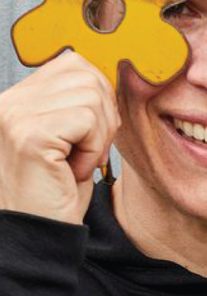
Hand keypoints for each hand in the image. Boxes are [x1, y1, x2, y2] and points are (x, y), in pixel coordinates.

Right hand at [0, 52, 119, 224]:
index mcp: (18, 98)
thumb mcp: (71, 138)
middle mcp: (9, 101)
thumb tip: (109, 73)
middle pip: (86, 75)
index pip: (73, 63)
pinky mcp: (29, 134)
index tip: (90, 135)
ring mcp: (15, 115)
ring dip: (98, 136)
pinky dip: (93, 148)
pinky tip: (74, 169)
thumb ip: (78, 103)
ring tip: (78, 161)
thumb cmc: (59, 190)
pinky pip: (88, 120)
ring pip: (91, 96)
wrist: (42, 232)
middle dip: (103, 116)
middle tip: (87, 151)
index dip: (98, 97)